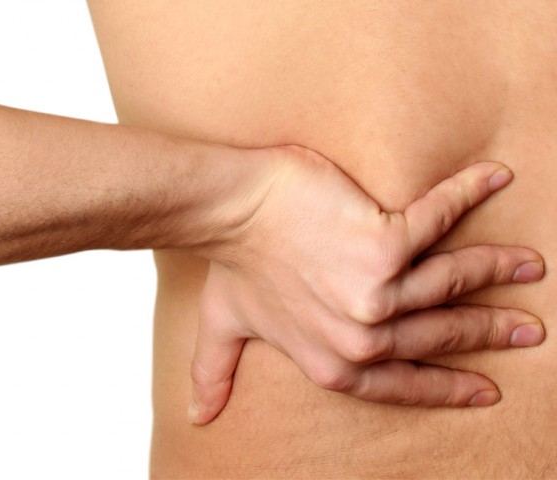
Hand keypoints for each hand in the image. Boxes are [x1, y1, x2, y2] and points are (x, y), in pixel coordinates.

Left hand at [188, 145, 545, 424]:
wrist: (228, 209)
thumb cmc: (231, 265)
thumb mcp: (224, 329)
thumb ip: (218, 373)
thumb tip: (198, 416)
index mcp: (331, 362)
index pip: (404, 382)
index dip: (449, 387)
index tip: (485, 391)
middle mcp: (358, 336)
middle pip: (441, 335)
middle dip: (491, 333)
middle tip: (527, 330)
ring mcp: (374, 291)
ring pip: (454, 283)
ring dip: (498, 270)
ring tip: (532, 265)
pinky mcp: (382, 243)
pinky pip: (440, 218)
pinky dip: (469, 193)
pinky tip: (495, 179)